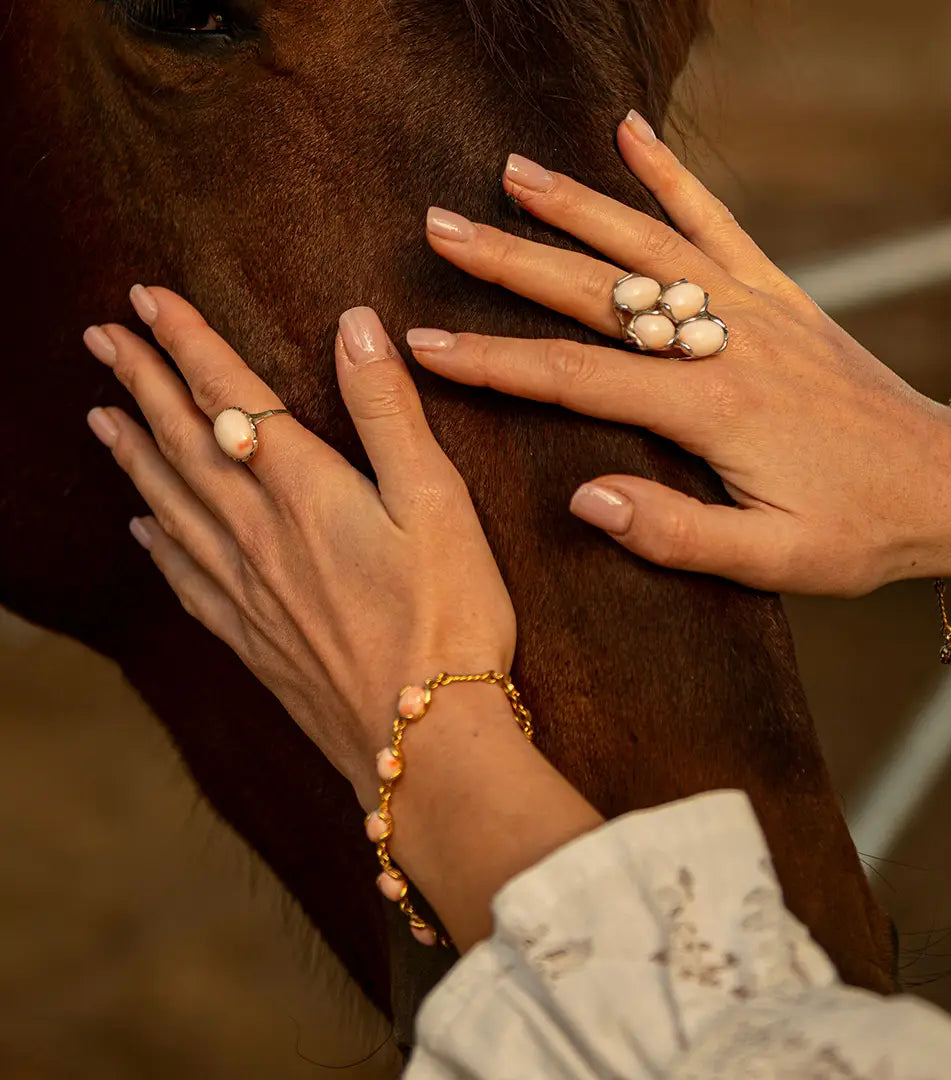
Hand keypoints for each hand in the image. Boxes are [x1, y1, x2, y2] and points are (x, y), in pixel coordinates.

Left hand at [82, 290, 515, 805]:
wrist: (422, 739)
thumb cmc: (446, 616)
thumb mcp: (438, 501)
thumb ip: (389, 411)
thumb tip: (354, 326)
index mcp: (304, 490)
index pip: (230, 396)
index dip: (187, 342)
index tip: (146, 299)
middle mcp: (259, 534)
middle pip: (185, 443)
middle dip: (141, 382)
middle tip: (99, 338)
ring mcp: (247, 590)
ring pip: (171, 504)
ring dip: (133, 453)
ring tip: (100, 417)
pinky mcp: (252, 639)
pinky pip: (184, 579)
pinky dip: (155, 543)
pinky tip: (140, 527)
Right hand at [407, 112, 950, 597]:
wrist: (945, 483)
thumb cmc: (858, 530)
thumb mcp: (773, 560)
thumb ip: (676, 533)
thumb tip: (583, 498)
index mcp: (711, 410)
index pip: (575, 379)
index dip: (492, 362)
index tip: (424, 344)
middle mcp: (724, 343)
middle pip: (596, 290)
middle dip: (510, 261)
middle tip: (439, 230)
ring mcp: (752, 309)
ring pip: (648, 241)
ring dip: (575, 205)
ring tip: (510, 174)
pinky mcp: (778, 296)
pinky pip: (718, 222)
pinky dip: (672, 174)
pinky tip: (630, 133)